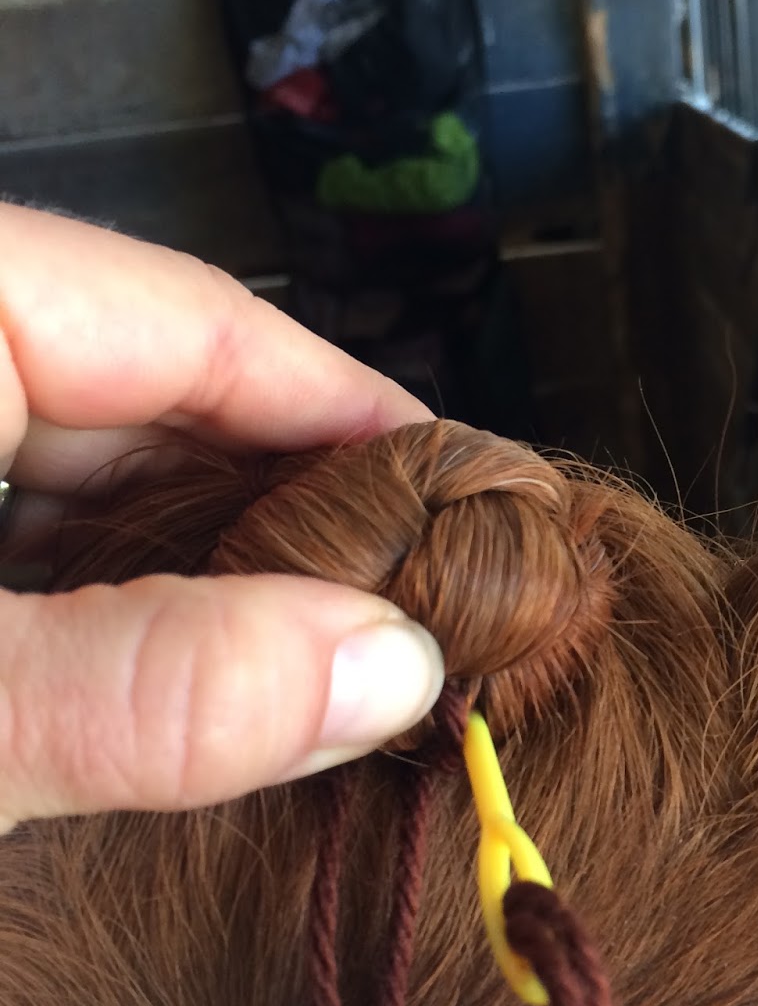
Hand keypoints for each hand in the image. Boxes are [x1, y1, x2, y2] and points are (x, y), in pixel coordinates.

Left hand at [0, 203, 444, 827]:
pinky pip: (14, 513)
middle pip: (148, 389)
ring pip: (78, 459)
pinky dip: (95, 584)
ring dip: (195, 559)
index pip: (196, 317)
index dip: (349, 409)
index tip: (465, 492)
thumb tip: (395, 669)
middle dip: (284, 505)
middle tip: (407, 599)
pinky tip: (160, 662)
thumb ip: (153, 688)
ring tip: (310, 647)